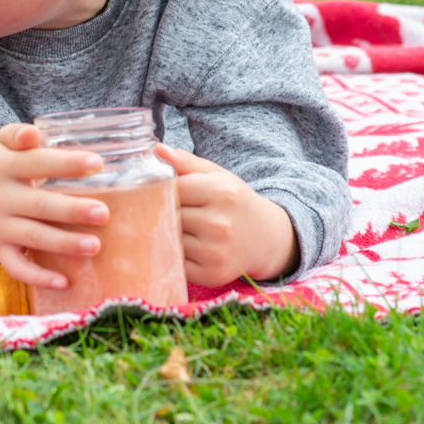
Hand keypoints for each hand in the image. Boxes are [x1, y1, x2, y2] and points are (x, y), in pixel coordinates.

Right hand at [0, 123, 110, 288]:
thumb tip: (34, 134)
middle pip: (38, 204)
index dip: (66, 164)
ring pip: (33, 237)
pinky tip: (65, 282)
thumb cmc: (0, 168)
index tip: (97, 164)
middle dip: (71, 210)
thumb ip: (18, 134)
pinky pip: (18, 268)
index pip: (36, 162)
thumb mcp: (0, 144)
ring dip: (64, 244)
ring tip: (95, 245)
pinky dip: (39, 278)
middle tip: (103, 213)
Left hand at [155, 143, 297, 286]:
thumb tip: (157, 149)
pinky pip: (175, 261)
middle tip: (161, 210)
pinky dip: (172, 254)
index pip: (172, 187)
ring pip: (168, 238)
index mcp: (222, 192)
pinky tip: (182, 246)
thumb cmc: (235, 203)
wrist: (267, 239)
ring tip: (174, 227)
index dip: (161, 188)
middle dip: (161, 211)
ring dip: (165, 233)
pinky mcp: (211, 274)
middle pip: (169, 214)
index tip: (158, 189)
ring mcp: (215, 252)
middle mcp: (220, 223)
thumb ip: (186, 162)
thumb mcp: (217, 176)